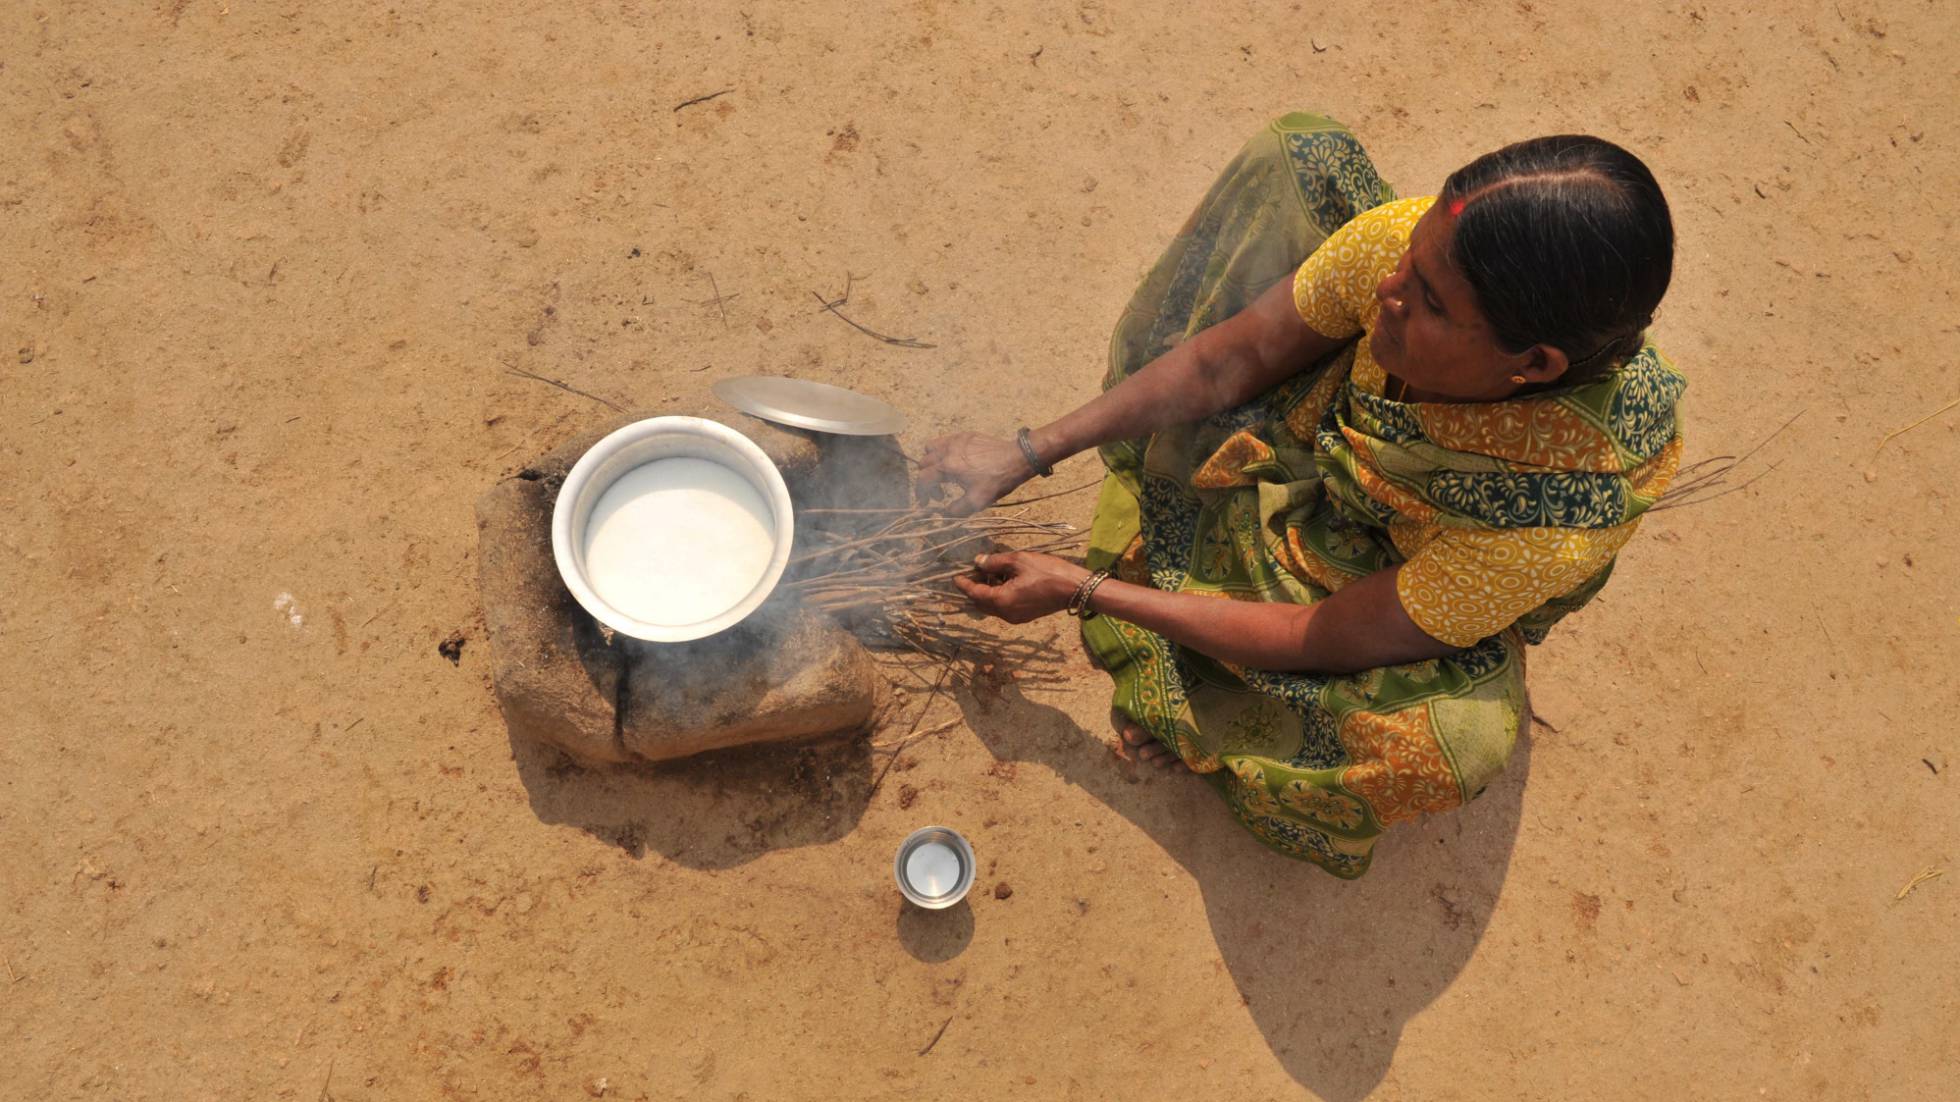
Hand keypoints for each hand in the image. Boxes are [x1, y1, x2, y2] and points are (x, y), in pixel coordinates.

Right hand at [914, 432, 1033, 514]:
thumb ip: (956, 510)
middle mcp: (947, 450)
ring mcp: (956, 439)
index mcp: (947, 466)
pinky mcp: (966, 435)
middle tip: (941, 492)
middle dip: (927, 479)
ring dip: (932, 461)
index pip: (923, 479)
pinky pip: (946, 440)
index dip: (921, 493)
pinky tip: (957, 461)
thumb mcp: (977, 501)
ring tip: (944, 472)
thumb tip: (944, 513)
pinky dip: (944, 451)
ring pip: (932, 447)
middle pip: (924, 462)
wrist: (1017, 459)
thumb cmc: (997, 481)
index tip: (927, 503)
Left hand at [952, 552, 1088, 623]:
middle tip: (973, 570)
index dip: (963, 583)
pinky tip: (1004, 581)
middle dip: (974, 588)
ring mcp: (1015, 617)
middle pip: (980, 603)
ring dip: (987, 592)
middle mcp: (1005, 614)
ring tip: (990, 572)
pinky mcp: (1024, 616)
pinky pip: (1003, 607)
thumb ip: (994, 562)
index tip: (955, 575)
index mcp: (1001, 601)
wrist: (1075, 589)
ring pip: (992, 606)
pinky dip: (998, 596)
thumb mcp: (1018, 561)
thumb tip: (978, 562)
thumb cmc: (1048, 572)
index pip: (974, 593)